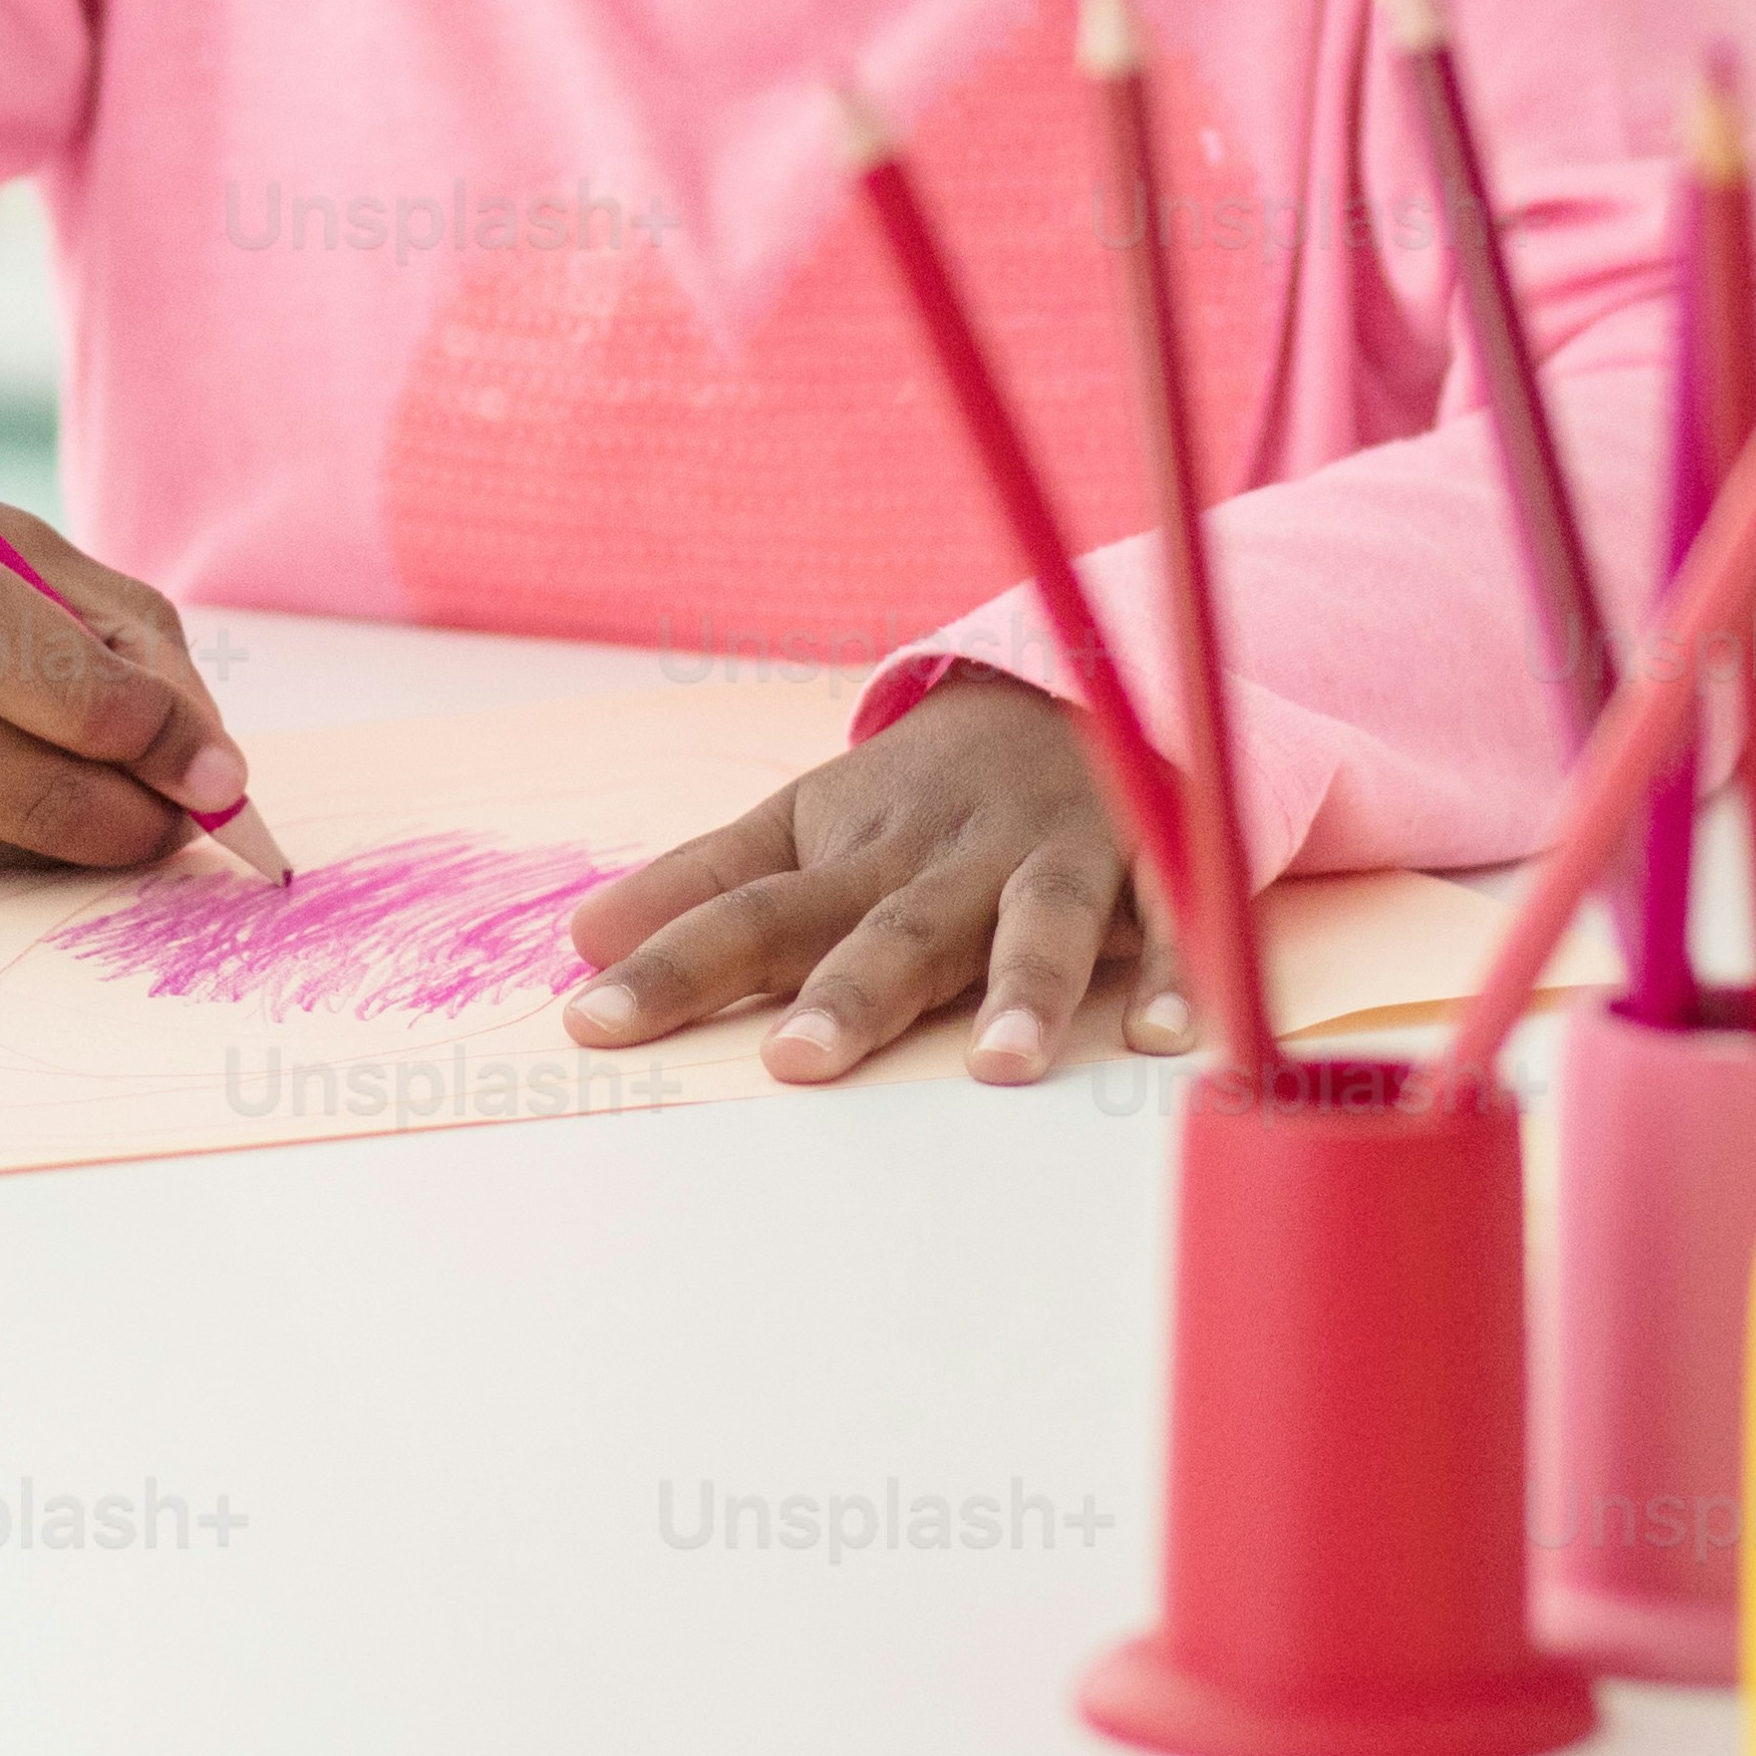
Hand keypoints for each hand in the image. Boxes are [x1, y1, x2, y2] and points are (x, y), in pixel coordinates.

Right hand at [0, 413, 264, 874]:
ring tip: (65, 769)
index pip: (77, 701)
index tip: (220, 770)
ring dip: (62, 826)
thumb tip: (211, 767)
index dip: (168, 743)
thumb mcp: (1, 536)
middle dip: (142, 819)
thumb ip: (123, 632)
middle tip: (186, 811)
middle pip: (46, 800)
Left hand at [554, 675, 1186, 1084]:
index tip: (592, 1022)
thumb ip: (704, 886)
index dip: (673, 965)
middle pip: (891, 930)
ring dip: (1022, 990)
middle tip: (796, 1061)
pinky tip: (1170, 1035)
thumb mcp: (806, 821)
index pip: (748, 912)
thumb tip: (576, 941)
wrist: (1072, 689)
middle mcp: (947, 858)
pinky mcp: (1146, 861)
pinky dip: (1180, 968)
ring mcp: (1049, 857)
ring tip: (996, 1067)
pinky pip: (1171, 917)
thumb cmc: (923, 793)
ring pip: (1035, 924)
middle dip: (848, 994)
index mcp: (854, 853)